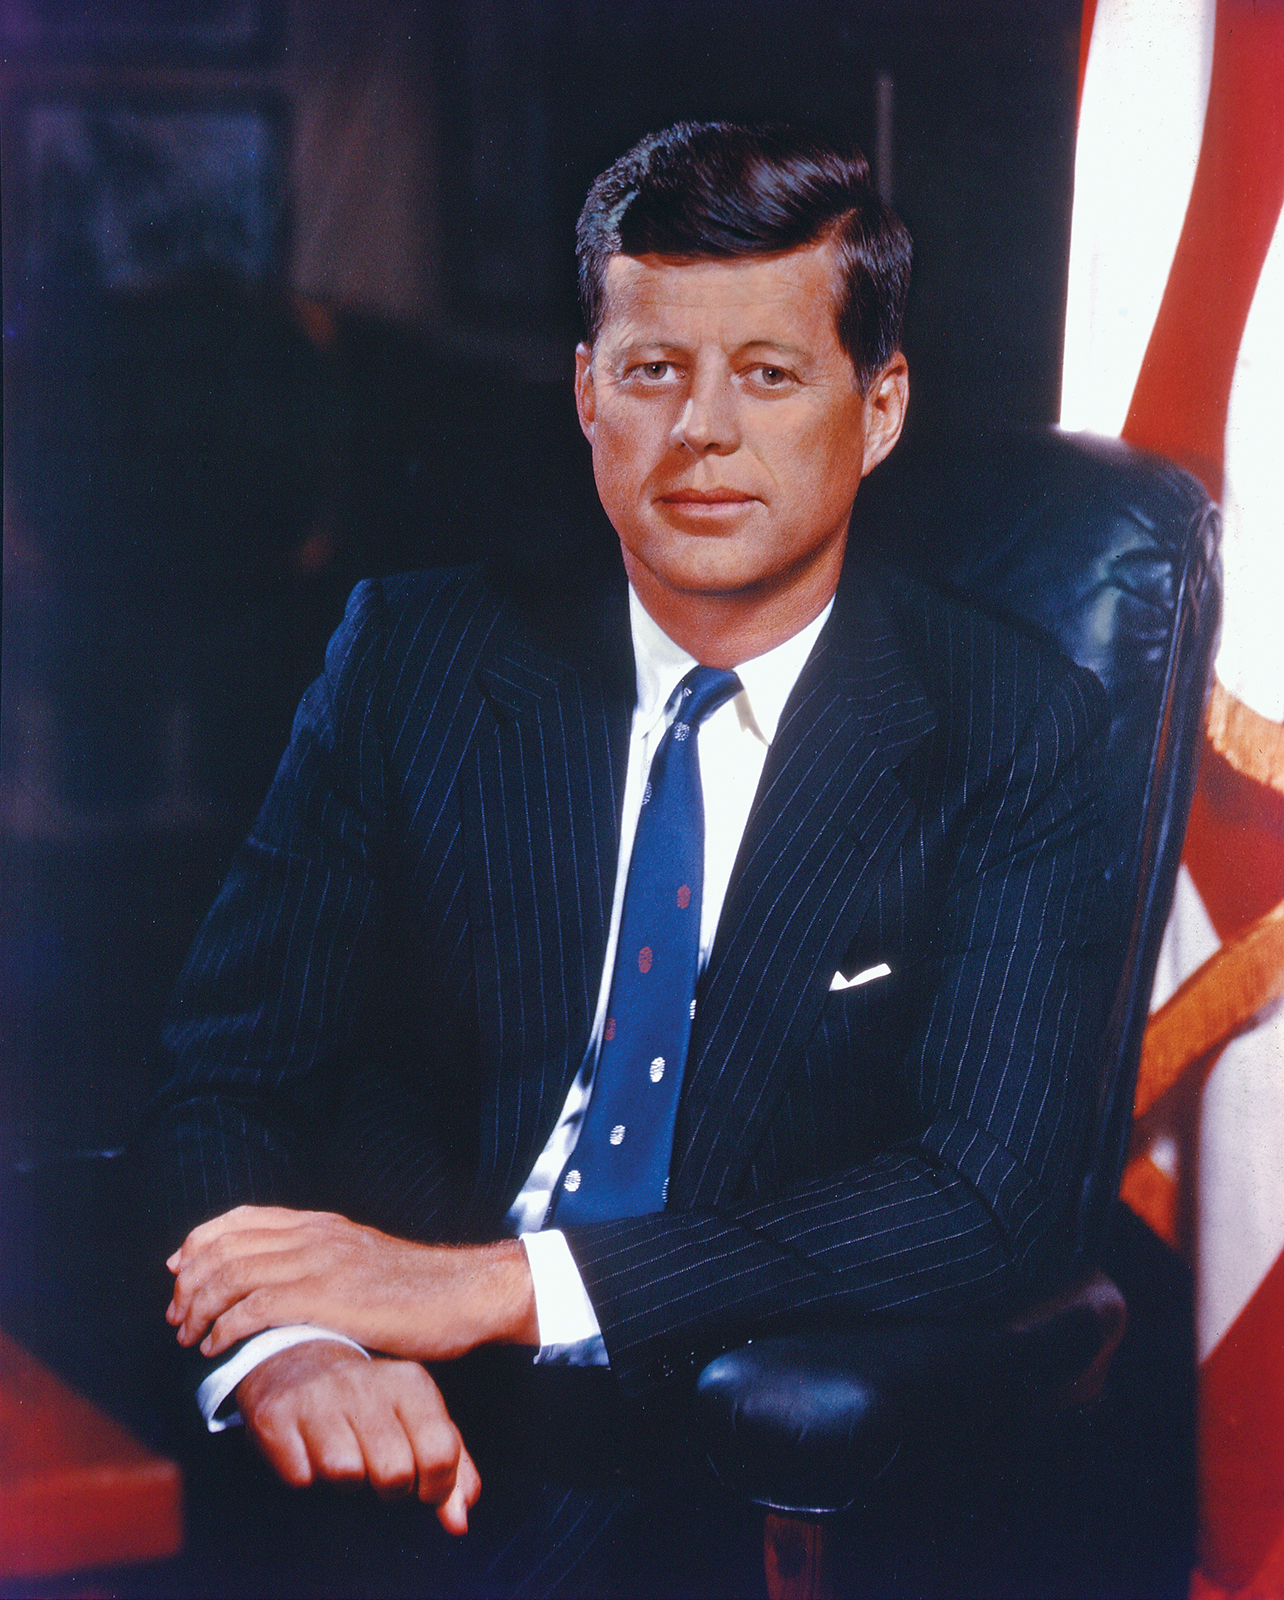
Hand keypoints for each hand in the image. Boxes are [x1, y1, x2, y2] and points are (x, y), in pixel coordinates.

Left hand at [166, 1204, 537, 1359]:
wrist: (463, 1293)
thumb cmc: (417, 1289)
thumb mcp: (361, 1259)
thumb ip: (322, 1262)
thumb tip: (283, 1285)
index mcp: (320, 1224)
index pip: (240, 1218)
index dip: (199, 1243)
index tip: (178, 1273)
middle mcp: (314, 1236)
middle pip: (225, 1246)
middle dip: (189, 1283)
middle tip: (178, 1318)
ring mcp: (320, 1264)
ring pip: (232, 1274)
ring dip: (199, 1309)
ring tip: (190, 1337)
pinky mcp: (327, 1298)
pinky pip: (255, 1307)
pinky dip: (225, 1328)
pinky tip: (217, 1347)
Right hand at [236, 1340, 479, 1533]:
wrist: (297, 1362)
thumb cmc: (371, 1404)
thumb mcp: (418, 1420)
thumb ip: (451, 1468)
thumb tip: (459, 1522)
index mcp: (409, 1383)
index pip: (440, 1452)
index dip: (435, 1488)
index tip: (421, 1485)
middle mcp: (366, 1384)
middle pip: (394, 1473)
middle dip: (390, 1489)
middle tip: (377, 1470)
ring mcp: (318, 1397)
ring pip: (345, 1475)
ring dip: (344, 1482)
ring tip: (343, 1456)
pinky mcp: (276, 1415)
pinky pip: (300, 1478)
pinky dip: (306, 1478)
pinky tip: (307, 1451)